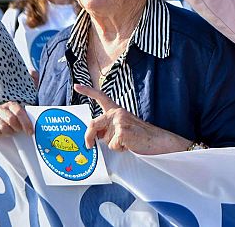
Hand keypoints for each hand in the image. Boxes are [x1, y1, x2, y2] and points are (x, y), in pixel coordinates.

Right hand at [0, 101, 33, 137]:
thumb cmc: (13, 122)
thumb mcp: (20, 118)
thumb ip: (27, 120)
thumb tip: (39, 127)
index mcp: (11, 105)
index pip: (19, 112)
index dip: (26, 123)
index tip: (30, 132)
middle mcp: (0, 108)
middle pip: (10, 119)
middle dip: (17, 128)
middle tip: (18, 131)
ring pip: (2, 126)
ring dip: (8, 132)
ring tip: (10, 133)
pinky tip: (2, 134)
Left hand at [75, 84, 190, 154]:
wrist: (157, 140)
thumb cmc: (140, 136)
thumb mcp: (122, 128)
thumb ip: (108, 128)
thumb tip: (93, 137)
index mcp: (116, 111)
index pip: (101, 97)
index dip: (88, 91)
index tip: (77, 86)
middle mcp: (117, 113)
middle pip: (93, 123)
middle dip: (88, 137)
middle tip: (89, 146)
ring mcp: (120, 121)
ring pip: (104, 139)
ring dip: (112, 145)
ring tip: (126, 142)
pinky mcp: (122, 131)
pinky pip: (112, 145)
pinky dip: (120, 149)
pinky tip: (129, 145)